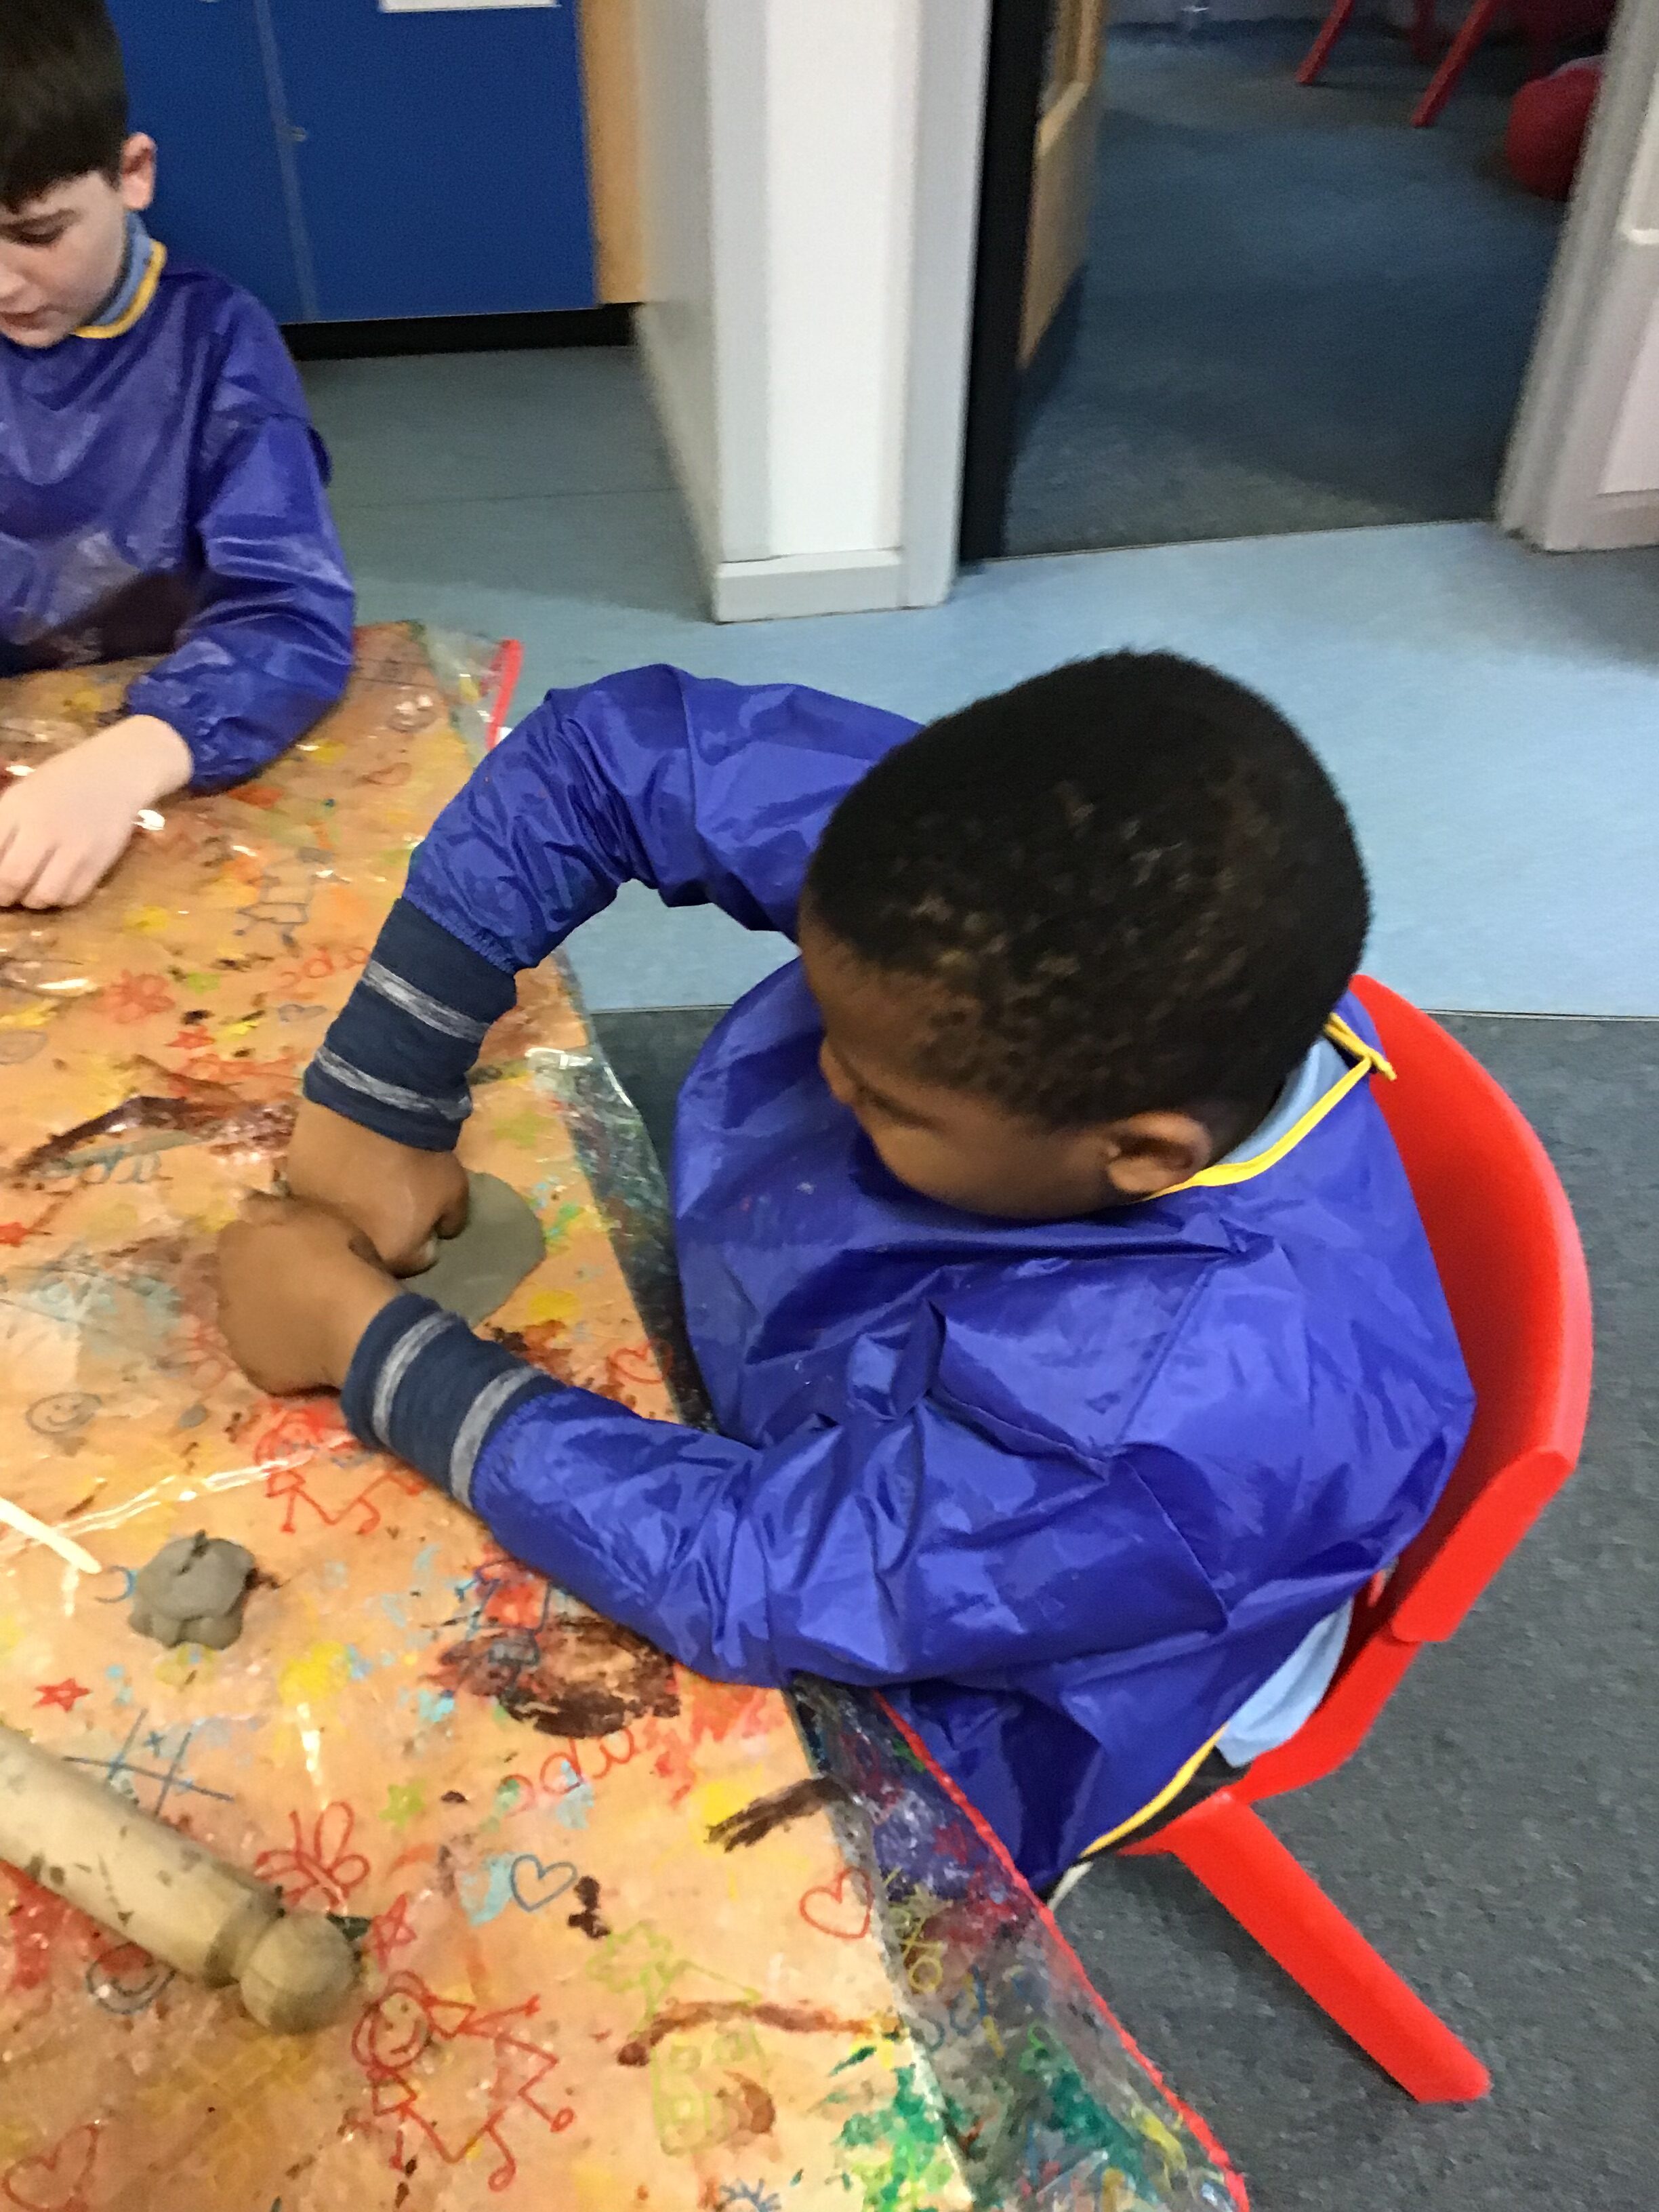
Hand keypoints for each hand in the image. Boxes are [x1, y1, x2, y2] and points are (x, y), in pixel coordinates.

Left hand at [0, 715, 192, 907]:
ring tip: (34, 891)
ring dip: (32, 900)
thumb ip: (2, 828)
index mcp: (16, 808)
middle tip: (6, 895)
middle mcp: (43, 828)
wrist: (115, 773)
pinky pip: (73, 896)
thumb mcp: (21, 795)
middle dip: (4, 895)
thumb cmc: (61, 782)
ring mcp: (74, 847)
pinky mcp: (99, 862)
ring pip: (42, 895)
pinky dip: (60, 898)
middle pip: (11, 879)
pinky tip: (59, 886)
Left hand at [217, 1195, 399, 1393]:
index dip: (263, 1239)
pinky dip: (278, 1348)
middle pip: (237, 1277)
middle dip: (259, 1277)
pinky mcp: (254, 1368)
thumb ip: (268, 1205)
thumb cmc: (339, 1259)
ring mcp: (235, 1334)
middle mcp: (223, 1289)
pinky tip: (303, 1345)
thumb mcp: (311, 1213)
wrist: (357, 1324)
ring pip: (246, 1317)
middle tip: (298, 1280)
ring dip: (264, 1312)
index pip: (237, 1235)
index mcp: (234, 1246)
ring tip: (302, 1315)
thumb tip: (240, 1200)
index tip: (290, 1244)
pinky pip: (263, 1353)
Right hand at [285, 1097, 469, 1272]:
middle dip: (384, 1232)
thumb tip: (440, 1230)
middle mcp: (347, 1248)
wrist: (372, 1108)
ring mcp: (315, 1218)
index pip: (418, 1260)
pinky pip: (315, 1197)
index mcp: (392, 1255)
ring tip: (361, 1183)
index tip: (425, 1214)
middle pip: (372, 1249)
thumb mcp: (455, 1191)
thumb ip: (450, 1221)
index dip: (425, 1236)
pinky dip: (327, 1187)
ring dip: (350, 1212)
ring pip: (338, 1225)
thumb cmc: (419, 1157)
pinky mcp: (294, 1186)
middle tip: (391, 1201)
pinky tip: (338, 1165)